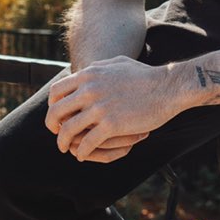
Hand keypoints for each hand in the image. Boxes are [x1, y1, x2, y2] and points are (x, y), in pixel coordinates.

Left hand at [45, 56, 174, 161]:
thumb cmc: (144, 76)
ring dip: (64, 143)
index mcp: (89, 74)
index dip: (52, 106)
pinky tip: (82, 155)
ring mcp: (99, 107)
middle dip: (53, 126)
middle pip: (56, 112)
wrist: (166, 87)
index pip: (56, 91)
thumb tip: (87, 70)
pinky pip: (87, 143)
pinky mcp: (111, 124)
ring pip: (68, 130)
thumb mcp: (117, 63)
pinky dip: (81, 152)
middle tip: (57, 134)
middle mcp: (90, 89)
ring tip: (66, 149)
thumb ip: (99, 67)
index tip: (57, 116)